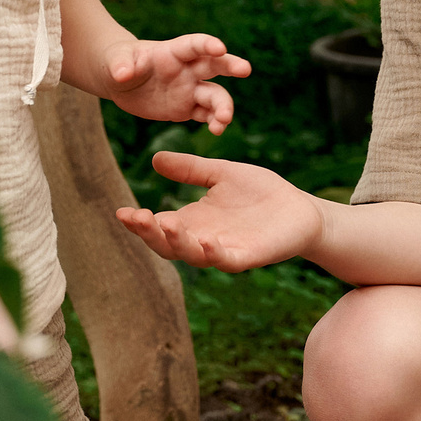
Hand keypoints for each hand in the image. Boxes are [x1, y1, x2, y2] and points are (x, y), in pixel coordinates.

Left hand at [104, 35, 250, 133]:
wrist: (120, 80)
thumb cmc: (118, 62)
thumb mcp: (115, 61)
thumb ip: (121, 65)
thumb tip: (123, 74)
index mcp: (172, 52)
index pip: (194, 45)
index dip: (207, 44)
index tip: (220, 48)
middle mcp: (187, 69)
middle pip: (215, 65)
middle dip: (231, 65)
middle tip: (245, 69)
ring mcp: (190, 89)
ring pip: (214, 96)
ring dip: (223, 106)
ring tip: (223, 121)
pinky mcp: (186, 108)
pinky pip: (205, 115)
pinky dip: (213, 122)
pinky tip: (217, 130)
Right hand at [114, 152, 322, 271]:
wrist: (300, 209)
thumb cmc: (261, 193)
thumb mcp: (221, 174)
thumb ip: (191, 169)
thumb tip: (155, 159)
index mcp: (193, 222)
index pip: (158, 227)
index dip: (139, 224)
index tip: (120, 212)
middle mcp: (203, 240)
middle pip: (168, 246)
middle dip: (149, 234)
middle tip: (135, 219)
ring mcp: (225, 251)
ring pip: (193, 255)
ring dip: (177, 243)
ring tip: (164, 226)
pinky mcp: (248, 257)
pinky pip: (227, 261)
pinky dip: (214, 254)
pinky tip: (205, 242)